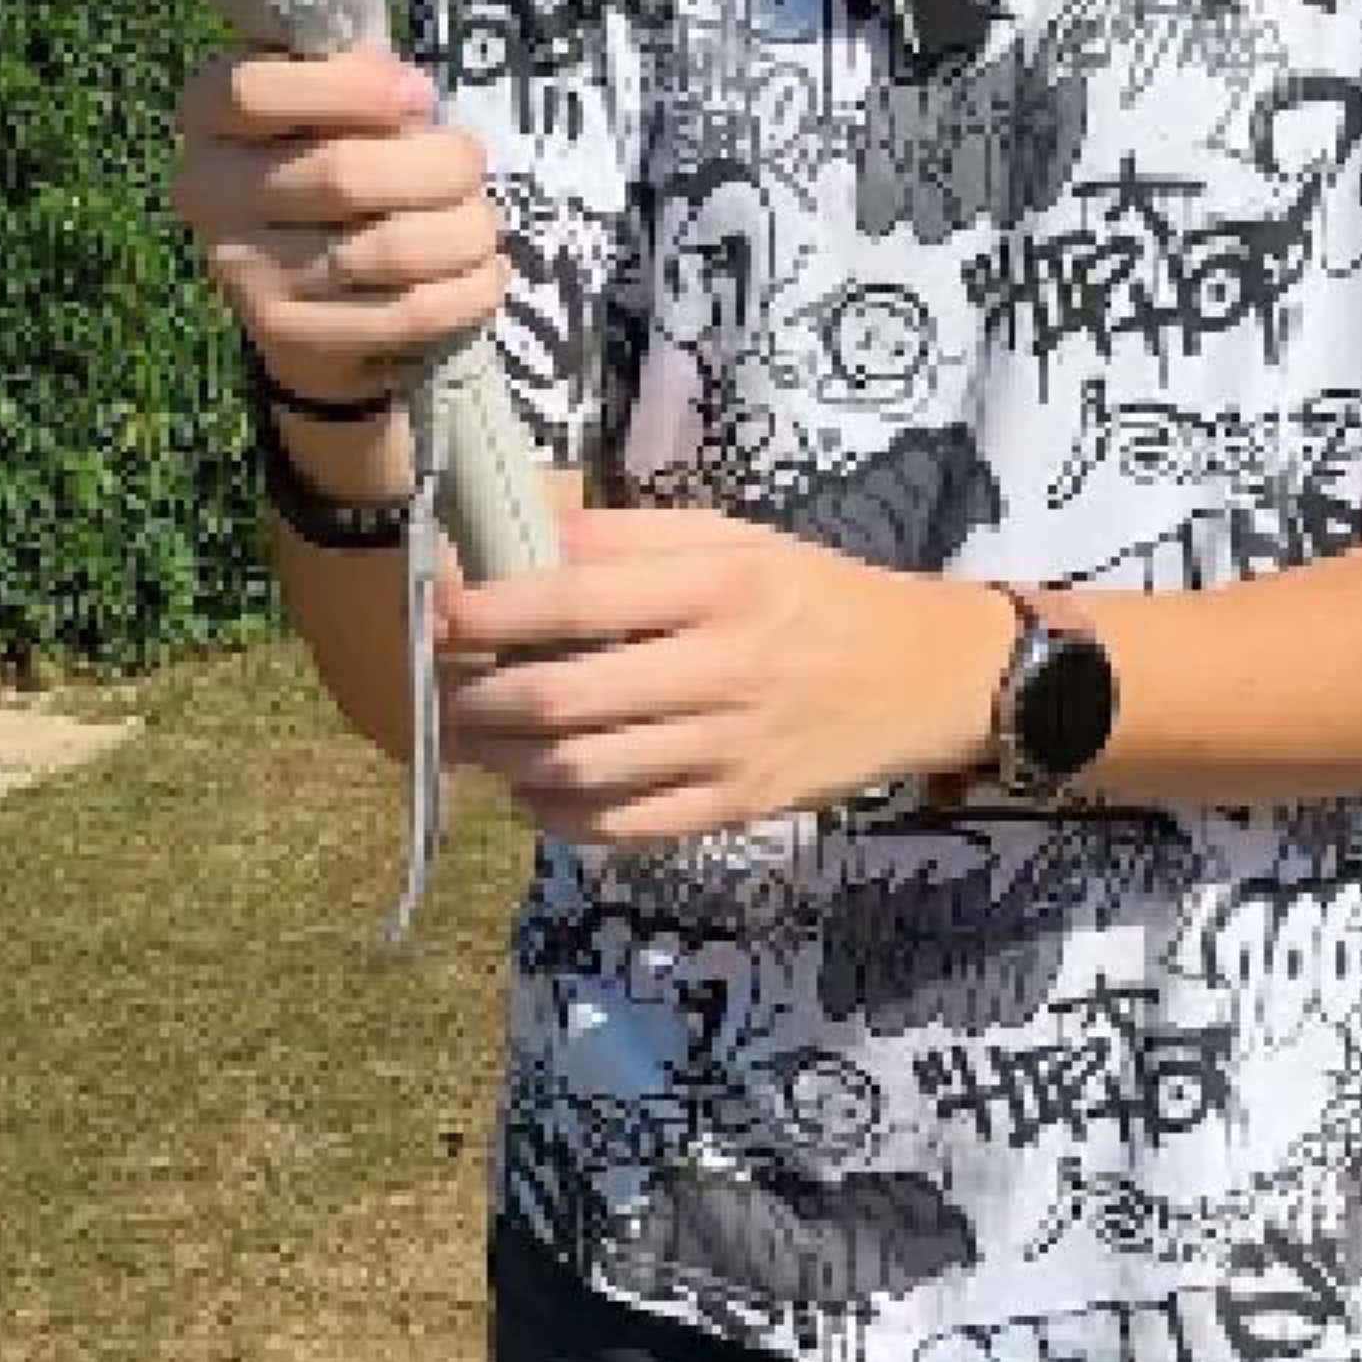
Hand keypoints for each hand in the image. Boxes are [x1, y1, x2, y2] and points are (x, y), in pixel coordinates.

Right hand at [170, 47, 507, 406]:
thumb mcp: (335, 98)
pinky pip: (409, 313)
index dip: (348, 89)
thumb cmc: (334, 157)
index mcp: (209, 116)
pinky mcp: (292, 340)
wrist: (311, 288)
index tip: (420, 94)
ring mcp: (246, 276)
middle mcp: (207, 196)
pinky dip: (469, 290)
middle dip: (437, 165)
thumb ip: (360, 78)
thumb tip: (407, 93)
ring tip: (482, 223)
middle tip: (469, 163)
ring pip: (389, 250)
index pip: (252, 93)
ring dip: (466, 230)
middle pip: (341, 176)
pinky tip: (483, 272)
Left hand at [438, 511, 1013, 842]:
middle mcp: (724, 664)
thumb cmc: (815, 594)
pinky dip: (560, 817)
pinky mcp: (741, 806)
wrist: (928, 674)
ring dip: (506, 761)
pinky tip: (533, 794)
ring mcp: (732, 745)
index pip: (576, 594)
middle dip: (477, 700)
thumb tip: (517, 535)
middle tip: (436, 694)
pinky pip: (627, 826)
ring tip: (472, 743)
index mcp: (719, 582)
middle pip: (564, 695)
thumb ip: (629, 540)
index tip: (433, 610)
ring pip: (584, 769)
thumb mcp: (735, 540)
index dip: (488, 607)